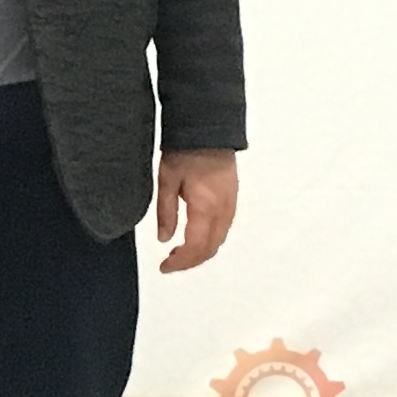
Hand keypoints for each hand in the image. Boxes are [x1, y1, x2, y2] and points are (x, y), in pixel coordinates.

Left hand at [156, 148, 238, 273]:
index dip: (180, 263)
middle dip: (190, 261)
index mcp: (205, 208)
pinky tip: (195, 235)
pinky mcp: (232, 199)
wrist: (209, 129)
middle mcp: (223, 211)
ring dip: (200, 252)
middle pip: (210, 249)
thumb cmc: (186, 151)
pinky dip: (209, 240)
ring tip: (179, 251)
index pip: (196, 248)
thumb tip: (164, 239)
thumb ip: (166, 212)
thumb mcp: (167, 180)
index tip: (164, 267)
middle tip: (169, 262)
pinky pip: (223, 229)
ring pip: (219, 241)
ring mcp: (231, 205)